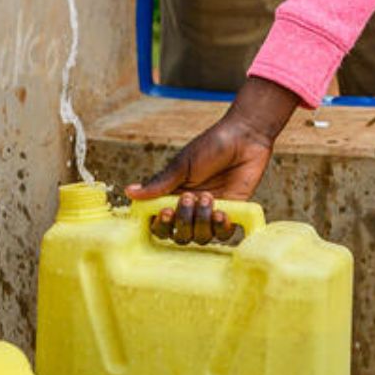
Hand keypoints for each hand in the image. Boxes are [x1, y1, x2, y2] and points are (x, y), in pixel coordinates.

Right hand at [124, 77, 298, 244]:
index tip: (166, 212)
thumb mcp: (183, 164)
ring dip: (202, 222)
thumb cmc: (212, 145)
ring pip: (200, 238)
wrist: (245, 137)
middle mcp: (191, 208)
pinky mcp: (232, 213)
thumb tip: (129, 192)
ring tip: (209, 197)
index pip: (161, 223)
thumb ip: (160, 183)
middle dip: (183, 222)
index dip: (161, 225)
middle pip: (179, 236)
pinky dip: (220, 227)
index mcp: (174, 195)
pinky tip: (222, 212)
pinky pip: (223, 234)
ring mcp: (211, 213)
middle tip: (190, 198)